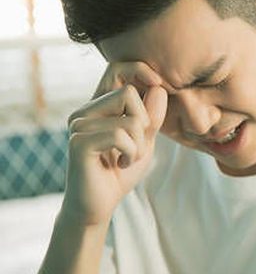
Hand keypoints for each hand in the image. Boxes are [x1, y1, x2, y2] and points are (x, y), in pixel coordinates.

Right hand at [62, 62, 167, 226]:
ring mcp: (79, 125)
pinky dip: (131, 153)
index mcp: (99, 105)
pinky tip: (121, 164)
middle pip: (129, 93)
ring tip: (127, 158)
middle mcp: (85, 111)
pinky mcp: (79, 142)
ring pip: (130, 118)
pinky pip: (121, 136)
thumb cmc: (121, 170)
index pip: (117, 68)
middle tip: (136, 145)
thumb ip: (152, 116)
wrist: (99, 205)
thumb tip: (159, 88)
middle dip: (145, 122)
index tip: (158, 84)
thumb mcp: (144, 140)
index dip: (140, 70)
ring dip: (139, 144)